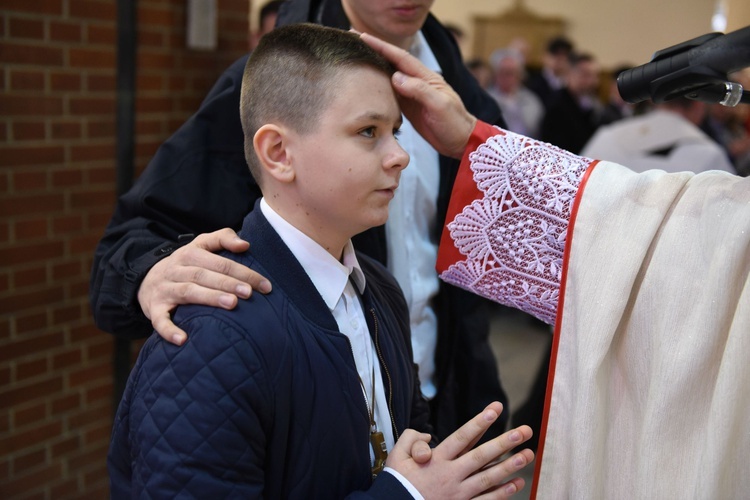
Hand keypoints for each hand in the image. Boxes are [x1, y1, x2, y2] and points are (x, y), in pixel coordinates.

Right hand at [138, 228, 271, 345]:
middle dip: (227, 283)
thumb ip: (223, 239)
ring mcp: (164, 290)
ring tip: (231, 304)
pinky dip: (169, 330)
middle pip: (203, 275)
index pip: (220, 262)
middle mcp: (176, 270)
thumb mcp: (200, 245)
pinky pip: (159, 320)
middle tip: (248, 293)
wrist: (146, 279)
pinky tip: (183, 339)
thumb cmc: (185, 264)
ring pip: (188, 292)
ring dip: (209, 298)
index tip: (264, 285)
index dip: (243, 272)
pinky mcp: (154, 309)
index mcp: (190, 254)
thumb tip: (245, 244)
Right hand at [360, 32, 476, 158]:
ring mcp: (411, 94)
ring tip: (355, 56)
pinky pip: (389, 93)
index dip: (382, 47)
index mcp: (426, 77)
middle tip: (353, 39)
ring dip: (373, 65)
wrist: (461, 141)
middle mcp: (417, 82)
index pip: (400, 58)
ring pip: (388, 76)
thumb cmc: (454, 123)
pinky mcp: (408, 107)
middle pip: (392, 62)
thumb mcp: (440, 105)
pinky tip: (366, 82)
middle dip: (374, 50)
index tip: (363, 38)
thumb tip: (396, 77)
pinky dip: (377, 86)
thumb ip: (419, 91)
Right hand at [386, 402, 533, 498]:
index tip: (495, 409)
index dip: (479, 422)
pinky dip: (502, 493)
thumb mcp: (397, 456)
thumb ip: (411, 439)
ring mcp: (458, 494)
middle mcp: (450, 475)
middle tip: (524, 431)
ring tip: (528, 455)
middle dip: (504, 442)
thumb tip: (428, 436)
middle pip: (481, 456)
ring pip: (488, 478)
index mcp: (436, 460)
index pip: (462, 437)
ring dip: (510, 466)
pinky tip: (516, 483)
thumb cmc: (397, 483)